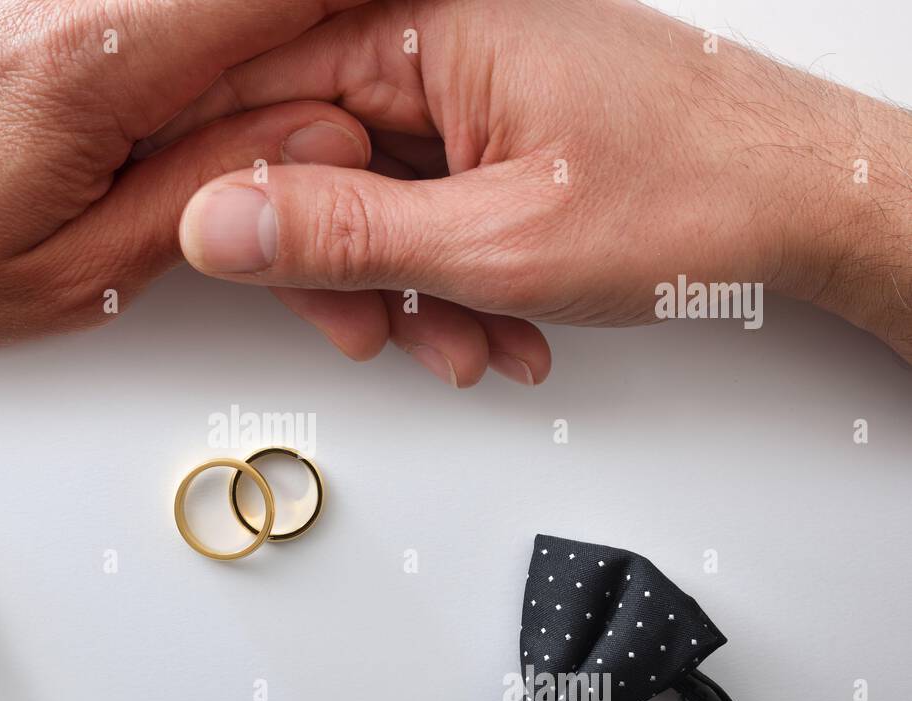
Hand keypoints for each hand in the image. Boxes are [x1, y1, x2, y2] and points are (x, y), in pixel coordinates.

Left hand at [0, 0, 373, 378]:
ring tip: (272, 203)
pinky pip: (156, 50)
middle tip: (358, 187)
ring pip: (216, 41)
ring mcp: (56, 5)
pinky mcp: (34, 22)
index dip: (378, 15)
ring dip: (266, 117)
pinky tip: (201, 166)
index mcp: (100, 59)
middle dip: (331, 104)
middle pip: (265, 18)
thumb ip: (205, 196)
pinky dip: (200, 109)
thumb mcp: (70, 271)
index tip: (432, 50)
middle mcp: (83, 4)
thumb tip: (318, 140)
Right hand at [151, 0, 911, 385]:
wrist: (806, 201)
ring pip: (372, 196)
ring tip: (474, 344)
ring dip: (407, 289)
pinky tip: (501, 322)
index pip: (260, 95)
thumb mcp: (494, 239)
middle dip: (340, 269)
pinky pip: (427, 202)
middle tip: (373, 332)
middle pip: (313, 157)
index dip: (230, 192)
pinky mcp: (496, 125)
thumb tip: (219, 222)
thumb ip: (342, 236)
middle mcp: (442, 36)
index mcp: (427, 24)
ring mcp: (470, 83)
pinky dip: (451, 274)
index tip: (218, 258)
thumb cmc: (694, 192)